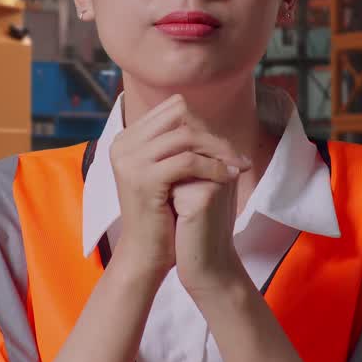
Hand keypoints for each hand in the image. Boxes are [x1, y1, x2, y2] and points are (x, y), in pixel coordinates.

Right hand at [109, 95, 250, 279]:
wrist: (145, 253)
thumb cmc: (161, 214)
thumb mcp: (165, 171)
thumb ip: (175, 145)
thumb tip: (203, 119)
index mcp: (127, 138)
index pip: (173, 108)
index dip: (202, 123)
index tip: (223, 145)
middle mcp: (123, 144)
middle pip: (180, 115)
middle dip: (213, 134)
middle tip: (236, 155)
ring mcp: (130, 160)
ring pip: (187, 136)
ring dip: (219, 150)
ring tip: (237, 166)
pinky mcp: (143, 179)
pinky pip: (189, 161)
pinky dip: (213, 167)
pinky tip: (228, 178)